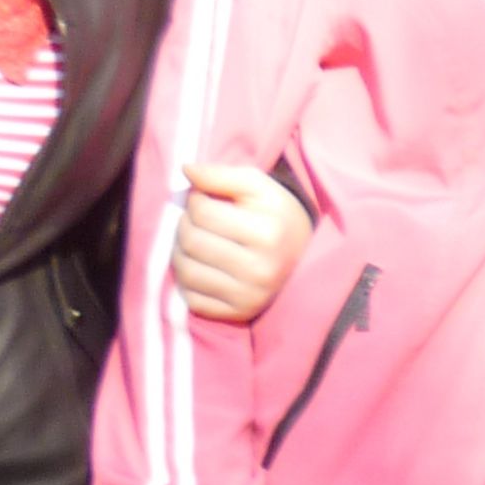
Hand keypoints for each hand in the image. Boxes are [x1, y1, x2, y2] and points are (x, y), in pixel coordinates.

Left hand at [172, 163, 311, 325]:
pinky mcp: (238, 314)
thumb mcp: (259, 187)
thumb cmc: (277, 216)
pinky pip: (191, 299)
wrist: (305, 258)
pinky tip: (200, 267)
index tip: (203, 199)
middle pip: (191, 242)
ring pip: (185, 272)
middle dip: (184, 225)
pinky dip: (187, 281)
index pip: (202, 212)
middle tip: (194, 220)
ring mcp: (248, 296)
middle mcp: (259, 269)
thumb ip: (222, 174)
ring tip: (193, 242)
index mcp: (267, 233)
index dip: (194, 200)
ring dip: (179, 252)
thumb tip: (185, 170)